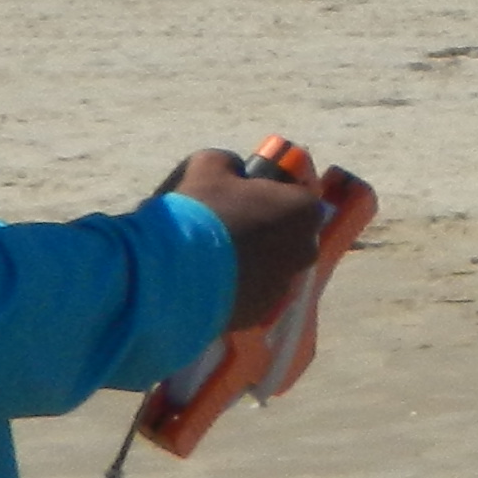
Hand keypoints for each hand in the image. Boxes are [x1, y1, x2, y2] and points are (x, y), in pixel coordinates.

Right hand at [171, 150, 340, 329]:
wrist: (172, 272)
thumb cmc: (199, 211)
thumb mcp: (210, 165)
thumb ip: (231, 164)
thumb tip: (235, 172)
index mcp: (303, 211)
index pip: (296, 197)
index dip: (269, 195)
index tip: (242, 196)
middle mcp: (304, 250)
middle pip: (286, 234)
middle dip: (262, 229)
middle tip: (224, 225)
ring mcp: (284, 285)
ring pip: (269, 267)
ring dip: (247, 260)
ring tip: (207, 256)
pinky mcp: (260, 313)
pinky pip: (250, 293)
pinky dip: (234, 286)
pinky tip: (204, 280)